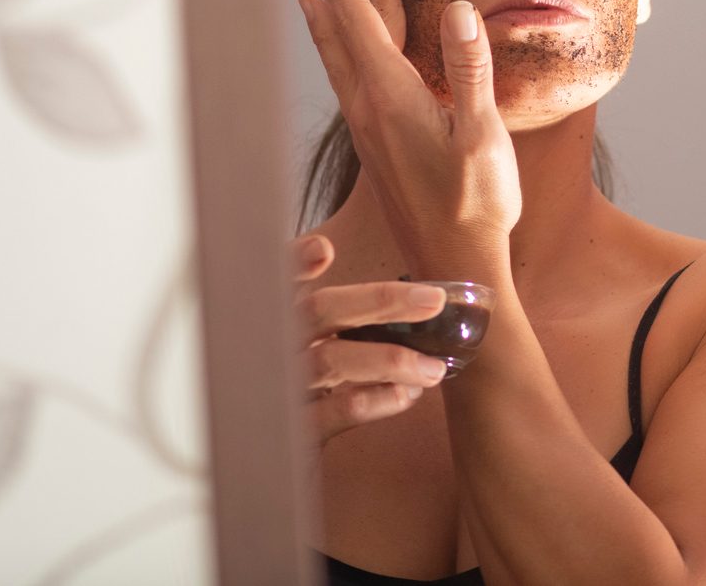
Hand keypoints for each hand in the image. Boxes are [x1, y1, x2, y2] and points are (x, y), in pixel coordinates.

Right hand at [293, 234, 450, 444]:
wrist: (271, 456)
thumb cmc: (302, 388)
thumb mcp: (309, 345)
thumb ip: (342, 316)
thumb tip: (410, 297)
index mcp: (280, 316)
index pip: (281, 279)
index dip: (296, 261)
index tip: (324, 249)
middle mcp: (275, 346)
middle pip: (319, 311)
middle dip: (379, 301)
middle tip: (432, 300)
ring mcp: (282, 387)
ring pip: (332, 360)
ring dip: (391, 359)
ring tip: (434, 367)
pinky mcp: (297, 430)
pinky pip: (339, 409)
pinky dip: (377, 400)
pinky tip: (405, 396)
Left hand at [298, 0, 520, 270]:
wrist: (455, 269)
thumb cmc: (476, 205)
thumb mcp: (482, 137)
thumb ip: (470, 71)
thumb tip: (458, 9)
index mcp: (391, 97)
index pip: (359, 20)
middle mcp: (368, 109)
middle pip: (343, 31)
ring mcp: (369, 130)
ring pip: (340, 59)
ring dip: (331, 18)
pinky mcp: (377, 148)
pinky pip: (350, 83)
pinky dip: (340, 54)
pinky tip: (343, 60)